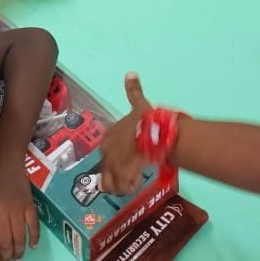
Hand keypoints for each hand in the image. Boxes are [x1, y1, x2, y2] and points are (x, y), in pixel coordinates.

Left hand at [0, 160, 39, 260]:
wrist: (5, 163)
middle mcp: (0, 213)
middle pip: (4, 242)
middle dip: (5, 256)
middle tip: (5, 260)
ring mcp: (17, 210)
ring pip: (19, 238)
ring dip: (18, 252)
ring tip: (16, 257)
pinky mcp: (29, 206)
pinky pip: (33, 226)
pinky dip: (34, 238)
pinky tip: (32, 246)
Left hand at [100, 73, 150, 195]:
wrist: (152, 133)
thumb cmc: (146, 120)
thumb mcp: (139, 105)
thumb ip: (133, 92)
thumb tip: (130, 73)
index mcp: (109, 136)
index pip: (108, 153)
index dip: (119, 159)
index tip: (131, 159)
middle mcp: (107, 151)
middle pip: (108, 169)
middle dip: (120, 173)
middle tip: (134, 172)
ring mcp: (113, 164)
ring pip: (111, 182)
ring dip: (122, 182)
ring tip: (135, 179)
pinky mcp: (122, 174)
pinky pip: (121, 187)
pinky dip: (129, 186)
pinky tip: (139, 180)